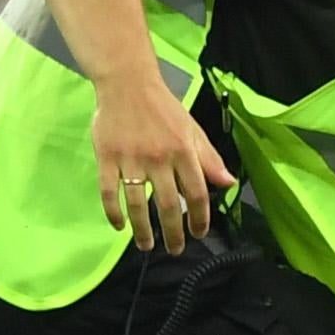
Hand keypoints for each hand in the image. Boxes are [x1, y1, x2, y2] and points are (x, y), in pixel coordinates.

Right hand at [91, 71, 236, 253]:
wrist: (128, 85)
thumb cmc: (164, 109)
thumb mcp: (193, 131)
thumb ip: (209, 159)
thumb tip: (228, 184)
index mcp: (184, 152)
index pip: (196, 193)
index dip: (199, 217)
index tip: (199, 234)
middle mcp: (159, 158)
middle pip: (167, 205)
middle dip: (173, 232)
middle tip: (175, 250)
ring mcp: (131, 159)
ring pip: (137, 204)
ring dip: (142, 230)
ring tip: (146, 245)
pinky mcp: (107, 157)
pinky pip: (109, 191)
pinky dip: (113, 212)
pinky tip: (119, 226)